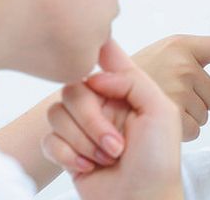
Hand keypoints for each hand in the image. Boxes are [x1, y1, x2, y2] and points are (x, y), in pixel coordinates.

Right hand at [42, 39, 182, 199]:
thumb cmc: (158, 162)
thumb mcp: (161, 112)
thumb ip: (133, 81)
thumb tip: (96, 76)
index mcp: (125, 92)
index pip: (107, 60)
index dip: (96, 48)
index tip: (87, 42)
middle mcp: (102, 105)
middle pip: (73, 89)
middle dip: (91, 119)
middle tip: (115, 144)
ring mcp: (82, 128)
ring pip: (56, 113)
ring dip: (82, 140)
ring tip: (107, 158)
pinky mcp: (66, 150)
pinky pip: (48, 139)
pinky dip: (68, 155)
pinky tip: (88, 167)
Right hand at [134, 34, 209, 139]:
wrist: (98, 93)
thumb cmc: (135, 77)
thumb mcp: (163, 56)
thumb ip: (191, 58)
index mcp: (184, 44)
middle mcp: (183, 61)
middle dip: (198, 102)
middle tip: (169, 95)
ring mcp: (177, 85)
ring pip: (205, 114)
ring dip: (186, 116)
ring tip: (161, 104)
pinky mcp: (171, 109)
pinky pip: (193, 129)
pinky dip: (179, 129)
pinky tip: (159, 118)